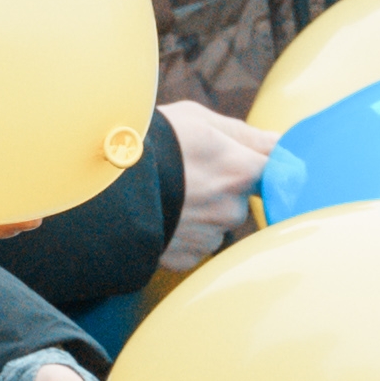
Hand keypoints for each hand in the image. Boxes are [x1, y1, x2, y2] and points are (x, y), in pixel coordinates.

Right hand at [156, 104, 268, 267]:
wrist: (100, 187)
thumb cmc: (150, 142)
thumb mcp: (197, 120)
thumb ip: (245, 135)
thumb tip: (279, 142)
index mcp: (241, 171)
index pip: (279, 173)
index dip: (260, 166)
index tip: (245, 162)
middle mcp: (231, 210)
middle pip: (240, 200)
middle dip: (221, 189)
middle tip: (187, 172)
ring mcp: (209, 238)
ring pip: (215, 223)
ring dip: (200, 212)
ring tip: (167, 193)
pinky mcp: (186, 259)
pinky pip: (194, 245)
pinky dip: (181, 233)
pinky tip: (160, 214)